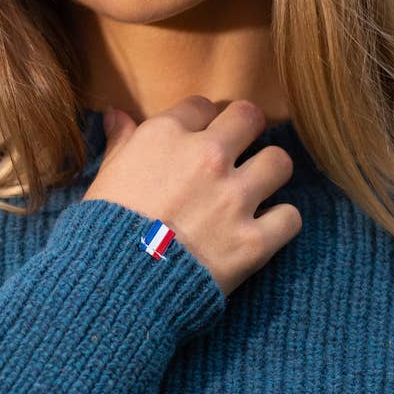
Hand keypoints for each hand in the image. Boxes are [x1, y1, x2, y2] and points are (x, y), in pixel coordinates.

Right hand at [82, 94, 302, 298]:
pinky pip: (290, 217)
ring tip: (257, 188)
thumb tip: (117, 114)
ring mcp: (234, 199)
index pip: (202, 106)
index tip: (198, 139)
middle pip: (250, 117)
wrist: (114, 287)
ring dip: (270, 174)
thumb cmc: (102, 230)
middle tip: (239, 152)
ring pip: (279, 162)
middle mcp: (206, 158)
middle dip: (247, 131)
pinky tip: (264, 229)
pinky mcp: (253, 241)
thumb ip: (121, 143)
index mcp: (166, 136)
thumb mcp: (105, 179)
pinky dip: (280, 224)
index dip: (202, 122)